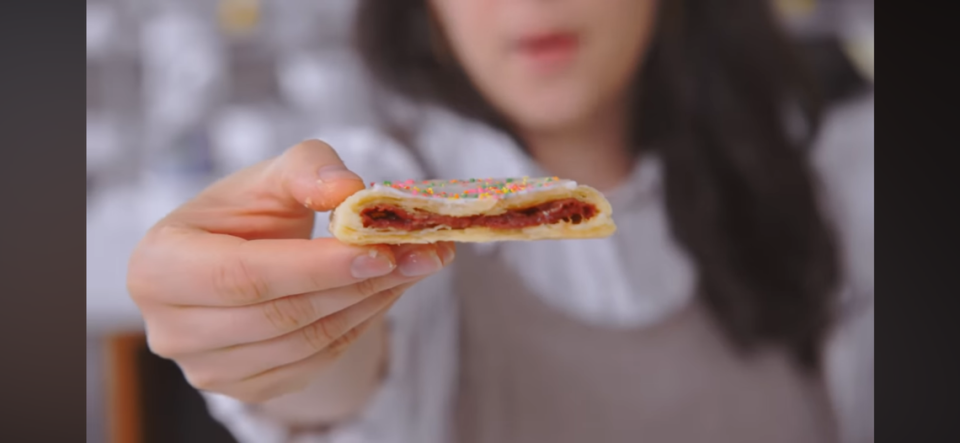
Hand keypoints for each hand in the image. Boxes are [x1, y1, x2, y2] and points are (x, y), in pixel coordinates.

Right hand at [127, 140, 454, 402]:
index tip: (380, 249)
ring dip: (370, 303)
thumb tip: (349, 189)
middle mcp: (170, 329)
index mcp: (158, 266)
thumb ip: (307, 170)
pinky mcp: (245, 389)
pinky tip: (386, 291)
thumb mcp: (269, 178)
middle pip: (280, 315)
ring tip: (414, 265)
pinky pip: (314, 364)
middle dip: (358, 283)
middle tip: (420, 254)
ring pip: (304, 344)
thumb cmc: (247, 215)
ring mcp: (206, 368)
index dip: (314, 267)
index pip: (242, 275)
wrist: (239, 260)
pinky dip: (360, 326)